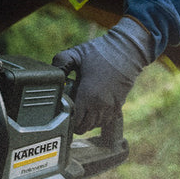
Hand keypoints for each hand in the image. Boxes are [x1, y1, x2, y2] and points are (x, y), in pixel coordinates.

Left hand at [54, 17, 157, 132]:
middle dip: (74, 121)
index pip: (74, 122)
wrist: (127, 50)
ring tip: (81, 107)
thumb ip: (60, 62)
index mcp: (88, 95)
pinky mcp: (119, 105)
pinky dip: (98, 118)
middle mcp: (100, 105)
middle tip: (70, 107)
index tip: (62, 110)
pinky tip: (92, 107)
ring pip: (95, 126)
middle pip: (83, 127)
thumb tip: (52, 73)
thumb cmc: (101, 51)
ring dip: (86, 120)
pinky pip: (105, 121)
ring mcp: (111, 107)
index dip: (66, 119)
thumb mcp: (76, 53)